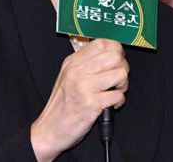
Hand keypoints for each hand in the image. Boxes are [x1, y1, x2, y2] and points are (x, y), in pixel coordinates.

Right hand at [30, 39, 128, 161]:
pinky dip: (119, 101)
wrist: (49, 129)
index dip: (116, 49)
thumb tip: (109, 53)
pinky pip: (118, 96)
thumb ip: (85, 63)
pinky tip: (111, 105)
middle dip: (123, 68)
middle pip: (115, 56)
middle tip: (117, 79)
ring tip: (115, 92)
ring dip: (123, 85)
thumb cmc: (62, 105)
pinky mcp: (91, 104)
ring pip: (120, 74)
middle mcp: (77, 71)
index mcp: (73, 61)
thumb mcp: (67, 76)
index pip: (102, 43)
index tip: (117, 59)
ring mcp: (84, 87)